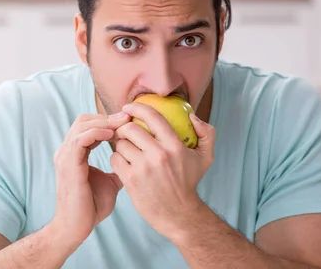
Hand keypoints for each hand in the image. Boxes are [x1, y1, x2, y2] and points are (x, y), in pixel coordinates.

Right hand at [52, 112, 130, 245]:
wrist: (76, 227)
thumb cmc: (91, 208)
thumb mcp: (110, 182)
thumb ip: (118, 169)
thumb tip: (134, 161)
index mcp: (75, 153)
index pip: (89, 126)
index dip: (108, 121)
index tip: (128, 121)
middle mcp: (67, 150)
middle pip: (84, 120)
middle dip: (107, 117)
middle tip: (127, 117)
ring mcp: (65, 156)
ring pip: (82, 125)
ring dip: (104, 122)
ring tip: (123, 122)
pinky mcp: (68, 163)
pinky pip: (80, 139)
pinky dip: (96, 132)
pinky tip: (111, 134)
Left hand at [110, 102, 214, 241]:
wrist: (178, 214)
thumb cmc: (189, 182)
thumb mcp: (205, 157)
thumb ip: (206, 133)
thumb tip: (191, 115)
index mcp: (174, 146)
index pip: (152, 116)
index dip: (137, 107)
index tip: (129, 107)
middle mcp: (158, 155)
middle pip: (130, 128)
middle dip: (124, 127)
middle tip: (125, 132)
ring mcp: (143, 168)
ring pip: (121, 144)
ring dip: (121, 144)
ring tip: (127, 150)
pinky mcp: (130, 180)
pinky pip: (115, 159)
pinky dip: (117, 159)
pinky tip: (124, 163)